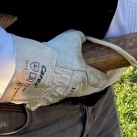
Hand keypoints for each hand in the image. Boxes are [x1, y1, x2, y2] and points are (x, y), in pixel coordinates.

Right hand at [0, 30, 122, 108]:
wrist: (32, 66)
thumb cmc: (57, 52)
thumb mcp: (72, 38)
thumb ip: (80, 38)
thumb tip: (84, 39)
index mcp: (85, 75)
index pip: (100, 79)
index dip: (103, 76)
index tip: (103, 73)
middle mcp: (75, 87)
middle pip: (85, 87)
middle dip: (84, 80)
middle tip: (80, 73)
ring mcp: (61, 94)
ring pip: (69, 91)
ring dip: (68, 84)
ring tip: (61, 76)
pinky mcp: (47, 98)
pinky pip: (52, 94)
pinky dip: (52, 88)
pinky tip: (46, 81)